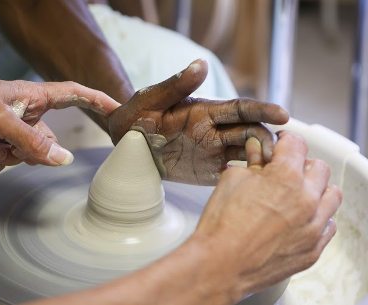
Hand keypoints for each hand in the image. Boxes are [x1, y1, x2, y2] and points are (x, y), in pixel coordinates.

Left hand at [0, 78, 118, 172]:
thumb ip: (32, 141)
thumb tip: (63, 159)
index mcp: (31, 96)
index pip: (75, 95)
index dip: (98, 101)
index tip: (118, 111)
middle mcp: (24, 113)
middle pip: (49, 140)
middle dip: (32, 151)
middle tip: (11, 147)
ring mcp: (10, 129)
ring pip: (27, 155)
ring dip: (7, 157)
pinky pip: (6, 161)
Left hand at [108, 59, 288, 184]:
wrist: (125, 141)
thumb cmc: (135, 115)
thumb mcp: (152, 99)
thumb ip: (176, 85)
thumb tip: (200, 64)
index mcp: (206, 110)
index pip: (240, 108)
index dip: (262, 110)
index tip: (283, 116)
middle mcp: (214, 130)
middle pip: (250, 133)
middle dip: (267, 142)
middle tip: (276, 157)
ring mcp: (212, 151)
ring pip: (247, 154)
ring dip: (261, 161)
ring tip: (271, 174)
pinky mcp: (207, 170)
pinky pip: (232, 175)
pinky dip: (246, 180)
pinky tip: (255, 188)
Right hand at [192, 131, 341, 301]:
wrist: (220, 265)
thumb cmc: (222, 226)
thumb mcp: (231, 181)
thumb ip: (251, 163)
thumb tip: (257, 154)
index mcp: (285, 178)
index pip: (297, 144)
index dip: (286, 141)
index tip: (282, 145)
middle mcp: (306, 201)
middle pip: (319, 168)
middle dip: (302, 164)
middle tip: (286, 170)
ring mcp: (313, 228)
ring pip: (331, 196)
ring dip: (316, 190)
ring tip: (297, 194)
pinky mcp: (312, 250)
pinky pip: (328, 226)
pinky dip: (318, 217)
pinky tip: (300, 219)